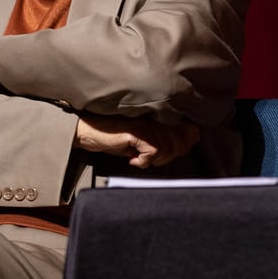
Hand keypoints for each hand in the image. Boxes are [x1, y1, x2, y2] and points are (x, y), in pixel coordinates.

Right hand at [74, 113, 199, 167]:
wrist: (87, 131)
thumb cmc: (112, 135)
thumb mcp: (140, 139)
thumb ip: (162, 140)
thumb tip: (185, 147)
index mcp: (159, 116)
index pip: (190, 130)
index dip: (186, 143)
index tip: (171, 151)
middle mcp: (156, 117)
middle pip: (182, 142)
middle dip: (169, 156)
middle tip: (150, 157)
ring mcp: (147, 124)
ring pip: (168, 149)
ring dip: (155, 160)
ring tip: (140, 157)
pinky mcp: (137, 133)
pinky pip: (153, 153)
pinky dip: (143, 161)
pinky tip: (132, 159)